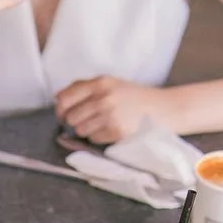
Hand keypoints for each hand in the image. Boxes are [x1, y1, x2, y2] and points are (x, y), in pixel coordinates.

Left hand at [55, 77, 178, 144]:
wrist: (165, 108)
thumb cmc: (135, 97)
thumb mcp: (111, 84)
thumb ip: (84, 87)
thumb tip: (57, 97)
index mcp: (100, 83)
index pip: (65, 98)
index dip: (60, 109)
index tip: (63, 113)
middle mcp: (104, 98)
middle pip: (70, 117)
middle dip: (75, 121)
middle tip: (89, 120)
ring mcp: (110, 115)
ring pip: (80, 130)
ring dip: (87, 130)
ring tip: (102, 124)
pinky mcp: (116, 131)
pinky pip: (93, 139)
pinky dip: (99, 137)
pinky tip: (111, 130)